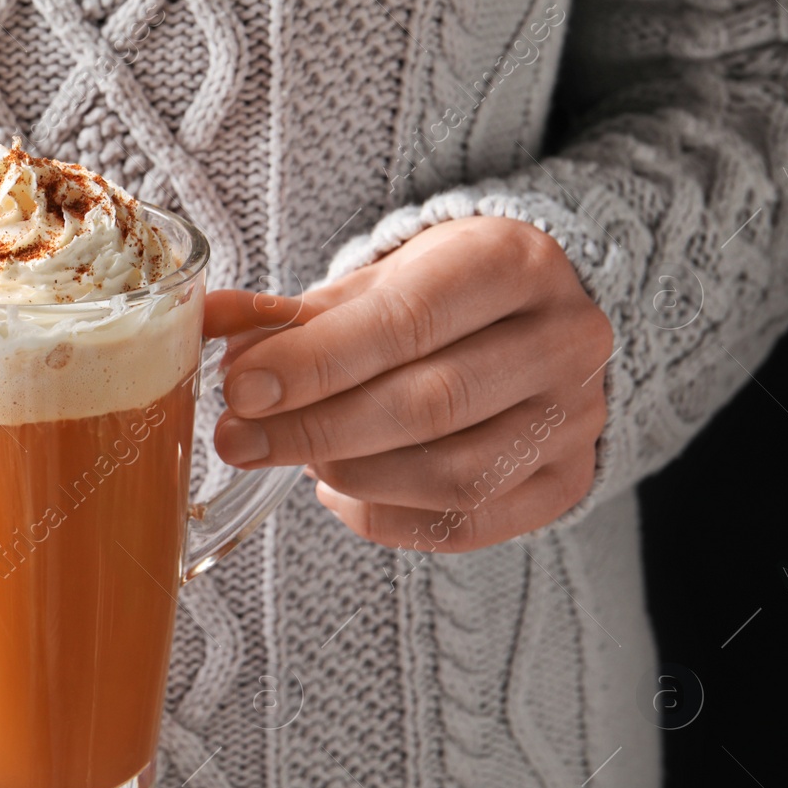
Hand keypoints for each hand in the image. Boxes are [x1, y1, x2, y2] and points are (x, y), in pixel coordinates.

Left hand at [206, 216, 611, 551]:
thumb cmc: (435, 298)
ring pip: (453, 475)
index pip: (409, 321)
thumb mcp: (370, 283)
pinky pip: (466, 525)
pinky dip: (384, 515)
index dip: (317, 363)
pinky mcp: (568, 483)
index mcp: (517, 262)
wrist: (523, 321)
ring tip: (297, 458)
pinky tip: (340, 490)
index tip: (241, 388)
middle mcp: (566, 339)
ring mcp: (577, 418)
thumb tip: (211, 330)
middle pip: (430, 404)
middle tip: (239, 440)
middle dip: (316, 429)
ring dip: (350, 474)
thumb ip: (293, 315)